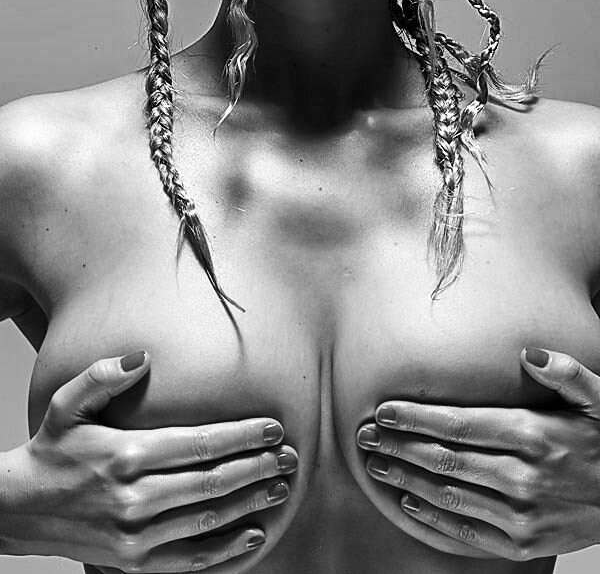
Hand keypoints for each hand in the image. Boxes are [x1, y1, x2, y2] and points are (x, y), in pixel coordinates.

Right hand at [1, 351, 296, 571]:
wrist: (18, 510)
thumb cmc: (51, 451)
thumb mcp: (67, 404)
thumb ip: (104, 375)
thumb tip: (143, 356)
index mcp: (125, 455)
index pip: (199, 443)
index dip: (241, 435)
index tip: (273, 427)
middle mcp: (134, 497)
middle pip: (212, 482)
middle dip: (257, 468)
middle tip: (289, 456)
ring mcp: (135, 536)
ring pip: (208, 519)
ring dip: (250, 503)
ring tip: (280, 486)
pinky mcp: (133, 563)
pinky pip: (191, 561)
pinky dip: (226, 550)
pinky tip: (253, 535)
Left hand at [356, 348, 599, 560]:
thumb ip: (565, 373)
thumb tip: (529, 353)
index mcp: (535, 435)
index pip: (459, 425)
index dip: (416, 418)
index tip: (383, 411)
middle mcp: (524, 476)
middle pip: (445, 459)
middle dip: (399, 446)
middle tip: (364, 435)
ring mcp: (522, 514)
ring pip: (449, 494)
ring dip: (407, 479)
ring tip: (377, 463)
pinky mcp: (524, 543)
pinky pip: (468, 531)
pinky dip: (434, 518)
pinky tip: (411, 501)